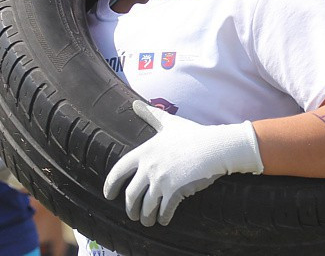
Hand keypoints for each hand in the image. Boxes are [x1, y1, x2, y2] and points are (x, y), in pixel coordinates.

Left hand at [103, 100, 263, 226]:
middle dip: (130, 209)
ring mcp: (161, 180)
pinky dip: (162, 218)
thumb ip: (151, 114)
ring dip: (146, 218)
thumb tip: (135, 102)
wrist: (216, 147)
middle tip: (133, 215)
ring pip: (146, 207)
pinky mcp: (175, 192)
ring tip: (149, 221)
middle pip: (130, 195)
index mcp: (145, 152)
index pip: (119, 171)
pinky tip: (164, 220)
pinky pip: (163, 211)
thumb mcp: (169, 123)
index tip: (108, 195)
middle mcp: (149, 167)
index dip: (110, 185)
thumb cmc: (194, 134)